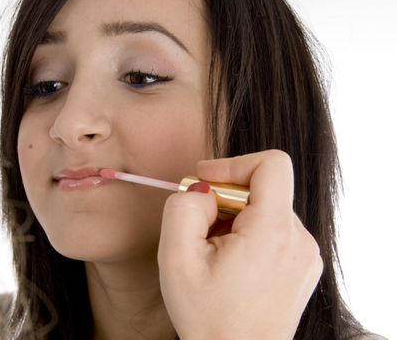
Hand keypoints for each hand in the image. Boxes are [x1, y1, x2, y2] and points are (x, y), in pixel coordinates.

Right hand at [158, 150, 322, 339]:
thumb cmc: (208, 318)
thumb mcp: (176, 259)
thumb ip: (183, 208)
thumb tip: (203, 190)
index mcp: (273, 232)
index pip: (271, 164)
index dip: (234, 163)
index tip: (205, 181)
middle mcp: (300, 239)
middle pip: (263, 189)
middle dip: (225, 201)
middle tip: (200, 232)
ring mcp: (306, 254)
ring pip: (266, 210)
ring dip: (235, 221)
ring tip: (216, 255)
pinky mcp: (303, 265)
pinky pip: (275, 230)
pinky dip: (250, 236)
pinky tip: (234, 265)